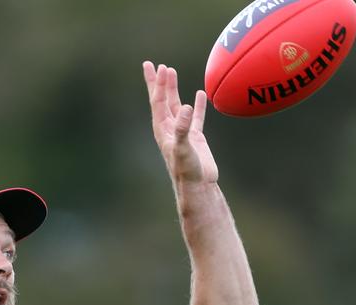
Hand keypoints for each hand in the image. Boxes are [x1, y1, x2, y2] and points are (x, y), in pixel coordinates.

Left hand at [143, 62, 217, 185]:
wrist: (198, 188)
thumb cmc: (187, 171)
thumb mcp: (183, 148)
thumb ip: (183, 128)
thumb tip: (184, 107)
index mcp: (163, 131)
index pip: (158, 102)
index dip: (157, 84)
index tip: (157, 66)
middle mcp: (170, 130)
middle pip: (162, 101)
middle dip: (159, 83)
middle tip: (156, 65)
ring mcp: (183, 133)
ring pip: (177, 105)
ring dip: (174, 90)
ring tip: (172, 72)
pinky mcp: (196, 138)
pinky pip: (196, 117)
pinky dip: (197, 105)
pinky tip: (199, 94)